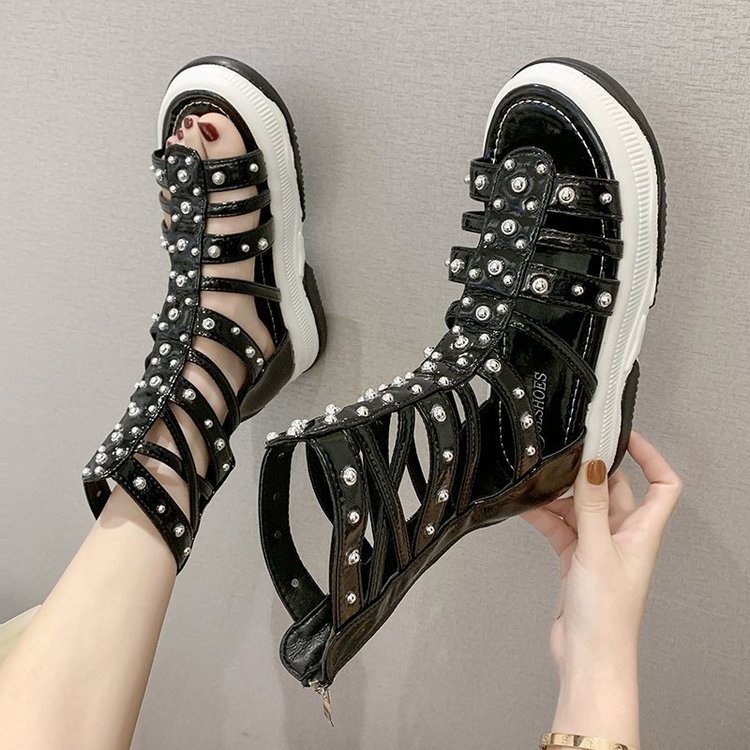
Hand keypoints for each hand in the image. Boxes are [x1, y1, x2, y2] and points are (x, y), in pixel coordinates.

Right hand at [522, 431, 681, 744]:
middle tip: (563, 456)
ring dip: (559, 497)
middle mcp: (623, 537)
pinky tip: (526, 509)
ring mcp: (598, 548)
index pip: (662, 485)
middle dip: (587, 474)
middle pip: (611, 491)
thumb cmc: (606, 615)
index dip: (650, 458)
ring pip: (580, 508)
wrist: (587, 656)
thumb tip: (593, 463)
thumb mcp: (596, 549)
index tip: (623, 436)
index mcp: (642, 533)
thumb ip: (590, 504)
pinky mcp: (576, 560)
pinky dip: (545, 517)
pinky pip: (561, 527)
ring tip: (535, 486)